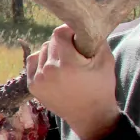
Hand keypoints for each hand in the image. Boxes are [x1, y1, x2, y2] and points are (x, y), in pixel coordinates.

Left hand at [25, 24, 119, 139]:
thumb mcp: (106, 60)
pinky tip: (54, 68)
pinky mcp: (32, 86)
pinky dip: (42, 62)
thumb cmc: (101, 87)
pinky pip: (33, 63)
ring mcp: (38, 79)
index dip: (70, 31)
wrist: (90, 115)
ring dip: (53, 52)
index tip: (77, 36)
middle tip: (74, 51)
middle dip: (63, 43)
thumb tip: (86, 23)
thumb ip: (95, 38)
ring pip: (42, 51)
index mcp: (67, 63)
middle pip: (51, 41)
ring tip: (66, 62)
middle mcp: (49, 70)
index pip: (59, 32)